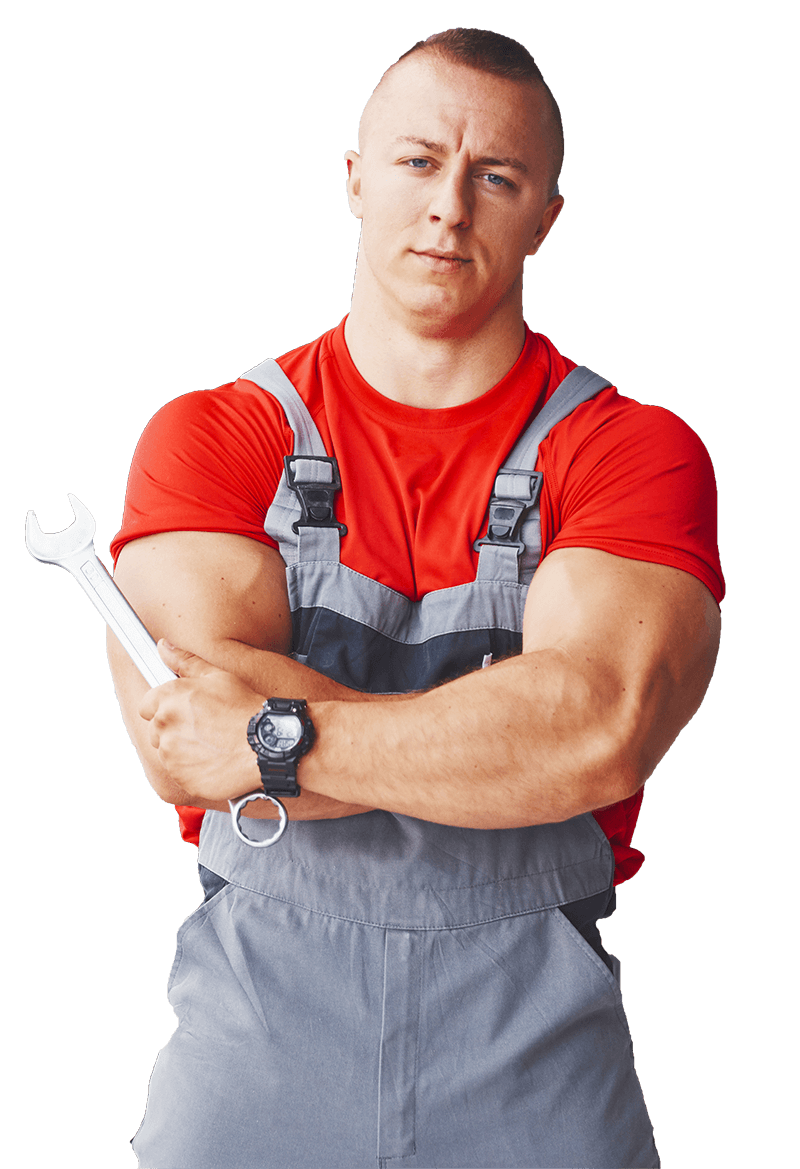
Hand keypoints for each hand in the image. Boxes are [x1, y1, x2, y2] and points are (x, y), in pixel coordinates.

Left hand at [139, 640, 263, 803]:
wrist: (265, 745)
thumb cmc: (244, 709)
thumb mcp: (217, 676)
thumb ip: (184, 661)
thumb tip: (163, 647)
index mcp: (169, 698)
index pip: (146, 705)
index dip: (165, 707)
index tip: (183, 711)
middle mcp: (164, 726)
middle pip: (156, 730)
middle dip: (174, 729)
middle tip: (204, 727)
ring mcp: (171, 755)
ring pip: (167, 752)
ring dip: (182, 749)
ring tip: (212, 744)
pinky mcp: (182, 778)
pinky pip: (180, 773)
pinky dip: (192, 769)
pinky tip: (214, 759)